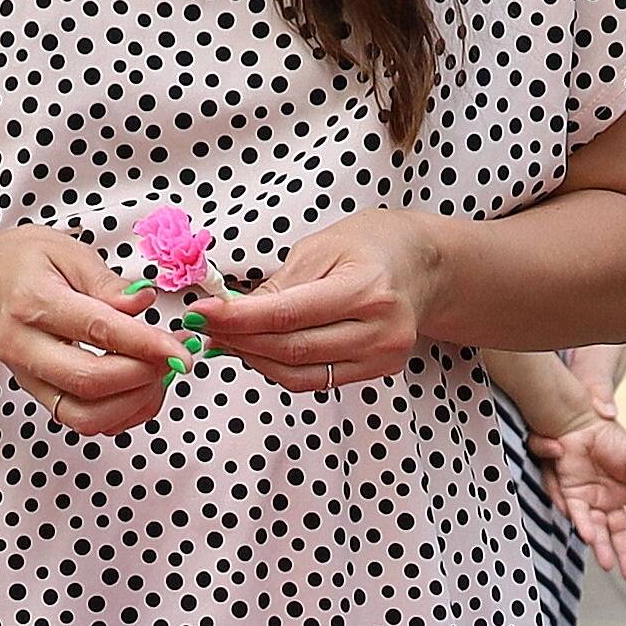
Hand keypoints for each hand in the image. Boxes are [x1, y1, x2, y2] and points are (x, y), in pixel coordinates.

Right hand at [0, 232, 180, 434]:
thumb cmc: (23, 265)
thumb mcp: (65, 250)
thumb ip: (106, 281)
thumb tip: (143, 301)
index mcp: (33, 301)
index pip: (97, 330)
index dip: (145, 344)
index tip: (180, 349)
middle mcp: (25, 347)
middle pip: (90, 381)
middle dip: (144, 375)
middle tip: (174, 356)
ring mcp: (30, 378)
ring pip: (86, 416)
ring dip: (134, 402)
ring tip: (157, 373)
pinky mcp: (39, 396)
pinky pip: (83, 423)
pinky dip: (120, 415)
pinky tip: (138, 388)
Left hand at [195, 208, 453, 388]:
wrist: (423, 265)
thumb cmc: (373, 245)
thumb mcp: (323, 246)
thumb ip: (279, 284)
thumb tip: (230, 312)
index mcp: (367, 288)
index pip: (288, 314)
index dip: (238, 319)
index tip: (202, 313)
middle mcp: (380, 329)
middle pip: (291, 349)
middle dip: (239, 340)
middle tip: (205, 327)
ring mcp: (382, 356)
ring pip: (299, 373)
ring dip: (254, 359)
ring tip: (226, 339)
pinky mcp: (377, 371)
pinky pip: (315, 380)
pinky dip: (279, 368)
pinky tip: (257, 350)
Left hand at [542, 407, 625, 581]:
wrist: (580, 422)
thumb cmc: (609, 437)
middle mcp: (611, 500)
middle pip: (620, 532)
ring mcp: (592, 500)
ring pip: (599, 530)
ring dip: (604, 548)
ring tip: (610, 566)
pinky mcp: (572, 495)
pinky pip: (580, 515)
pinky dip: (585, 526)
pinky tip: (590, 538)